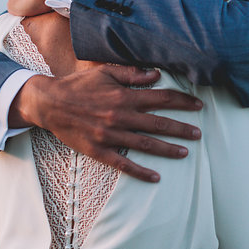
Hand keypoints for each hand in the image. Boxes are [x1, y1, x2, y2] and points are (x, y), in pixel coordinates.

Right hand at [11, 65, 202, 181]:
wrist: (50, 103)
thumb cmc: (78, 85)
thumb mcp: (105, 72)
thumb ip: (131, 74)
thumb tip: (156, 75)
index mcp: (124, 95)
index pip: (161, 98)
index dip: (182, 102)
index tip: (198, 105)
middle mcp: (121, 116)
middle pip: (158, 123)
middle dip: (181, 128)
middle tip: (199, 133)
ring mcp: (110, 135)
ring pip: (146, 144)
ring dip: (167, 149)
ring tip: (185, 153)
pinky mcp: (99, 150)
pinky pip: (124, 163)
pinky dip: (141, 172)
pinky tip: (156, 177)